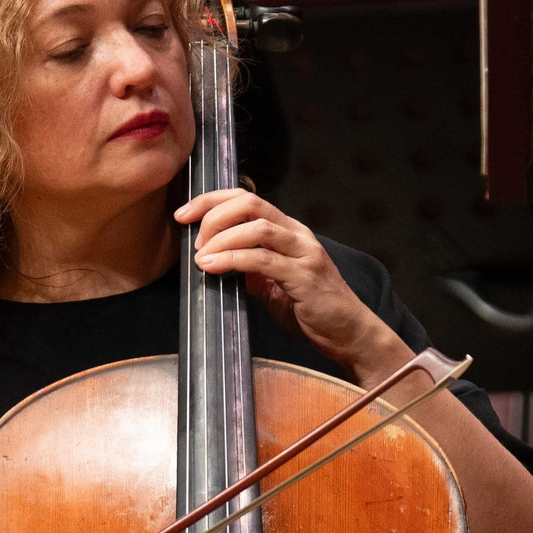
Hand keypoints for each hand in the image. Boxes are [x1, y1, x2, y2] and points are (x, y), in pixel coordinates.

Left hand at [175, 189, 410, 383]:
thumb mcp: (276, 284)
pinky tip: (212, 267)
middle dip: (212, 213)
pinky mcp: (305, 276)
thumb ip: (253, 269)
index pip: (247, 199)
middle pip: (250, 203)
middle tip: (189, 233)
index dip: (211, 200)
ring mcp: (304, 253)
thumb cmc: (313, 310)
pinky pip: (262, 259)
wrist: (349, 334)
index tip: (183, 213)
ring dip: (221, 238)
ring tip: (200, 256)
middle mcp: (298, 234)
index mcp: (289, 231)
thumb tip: (219, 261)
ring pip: (256, 227)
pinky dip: (232, 260)